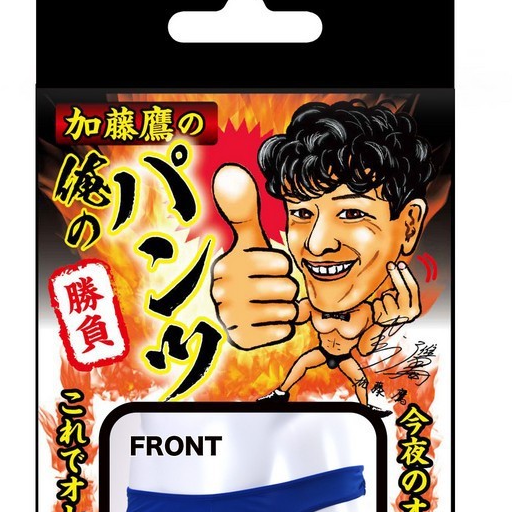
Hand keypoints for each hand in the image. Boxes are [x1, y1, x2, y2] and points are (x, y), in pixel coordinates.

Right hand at [211, 164, 298, 349]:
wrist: (235, 316)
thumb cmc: (250, 273)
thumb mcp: (249, 243)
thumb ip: (243, 210)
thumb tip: (229, 172)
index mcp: (229, 263)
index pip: (281, 264)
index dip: (282, 267)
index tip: (267, 269)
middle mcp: (224, 290)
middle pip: (287, 288)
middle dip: (286, 290)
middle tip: (270, 290)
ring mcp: (231, 317)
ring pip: (286, 311)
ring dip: (286, 310)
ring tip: (270, 305)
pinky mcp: (241, 339)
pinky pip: (281, 332)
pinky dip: (281, 328)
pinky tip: (267, 323)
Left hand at [375, 261, 420, 326]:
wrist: (384, 326)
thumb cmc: (394, 308)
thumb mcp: (401, 299)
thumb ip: (401, 287)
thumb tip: (397, 266)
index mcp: (415, 309)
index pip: (413, 288)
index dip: (407, 275)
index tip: (401, 264)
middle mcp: (407, 315)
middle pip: (403, 291)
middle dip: (396, 276)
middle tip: (390, 265)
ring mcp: (394, 318)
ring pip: (387, 296)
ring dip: (384, 295)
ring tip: (384, 302)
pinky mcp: (382, 320)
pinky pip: (377, 302)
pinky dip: (376, 303)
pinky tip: (379, 308)